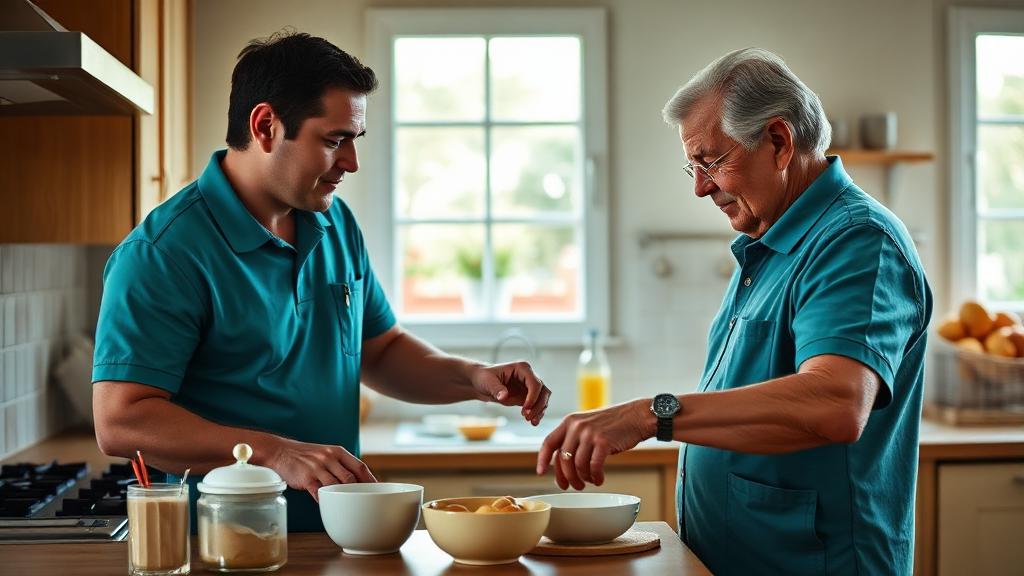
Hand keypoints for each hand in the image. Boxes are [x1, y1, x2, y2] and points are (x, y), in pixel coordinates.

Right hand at [266, 437, 375, 500]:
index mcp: (337, 452)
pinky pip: (320, 493)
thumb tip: (358, 480)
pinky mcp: (306, 478)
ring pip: (337, 486)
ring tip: (348, 506)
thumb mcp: (326, 453)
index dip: (370, 479)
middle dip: (359, 491)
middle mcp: (329, 458)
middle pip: (350, 478)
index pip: (359, 466)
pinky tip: (328, 505)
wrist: (281, 451)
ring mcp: (317, 468)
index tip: (378, 489)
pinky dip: (325, 500)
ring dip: (343, 497)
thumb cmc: (307, 456)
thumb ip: (341, 464)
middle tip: (365, 502)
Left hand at [469, 361, 550, 425]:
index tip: (525, 408)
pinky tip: (533, 422)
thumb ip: (497, 389)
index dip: (533, 396)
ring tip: (531, 421)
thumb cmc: (485, 378)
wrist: (481, 383)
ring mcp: (529, 387)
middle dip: (538, 405)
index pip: (535, 383)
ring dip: (540, 411)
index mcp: (522, 368)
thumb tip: (504, 396)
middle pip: (543, 391)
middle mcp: (529, 376)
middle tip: (528, 417)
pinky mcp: (528, 397)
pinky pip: (537, 406)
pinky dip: (537, 414)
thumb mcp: (488, 382)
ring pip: (543, 399)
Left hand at [537, 399, 653, 489]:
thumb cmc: (613, 424)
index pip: (548, 442)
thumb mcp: (587, 425)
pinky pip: (593, 466)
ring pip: (577, 465)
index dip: (542, 459)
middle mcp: (576, 426)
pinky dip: (595, 477)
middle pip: (563, 460)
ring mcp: (590, 433)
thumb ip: (573, 440)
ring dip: (582, 479)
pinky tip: (599, 479)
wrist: (636, 416)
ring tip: (589, 482)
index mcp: (569, 422)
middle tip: (574, 486)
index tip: (541, 472)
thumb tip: (560, 465)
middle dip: (567, 477)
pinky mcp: (603, 442)